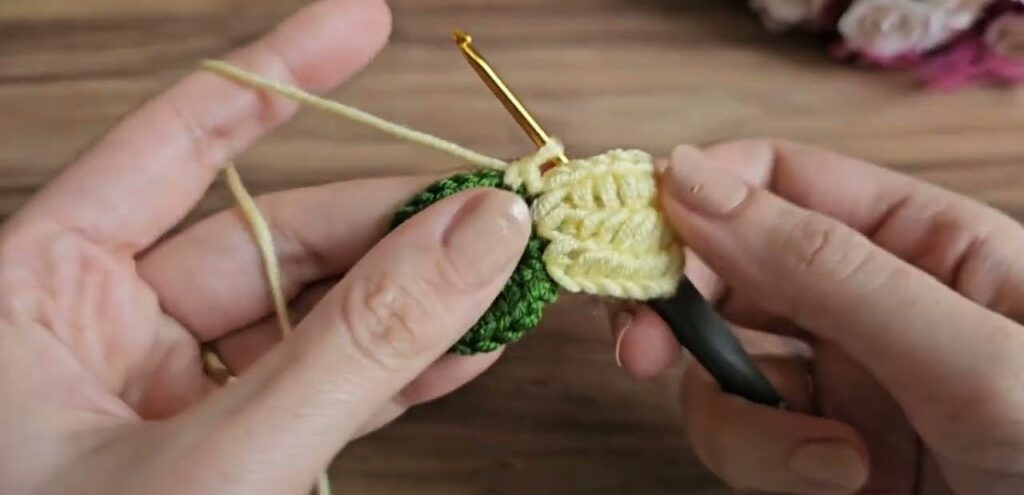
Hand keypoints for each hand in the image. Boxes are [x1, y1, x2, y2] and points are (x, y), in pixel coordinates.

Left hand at [0, 1, 530, 492]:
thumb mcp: (219, 461)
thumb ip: (352, 346)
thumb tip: (472, 235)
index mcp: (41, 297)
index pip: (173, 144)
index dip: (279, 77)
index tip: (364, 24)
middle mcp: (104, 334)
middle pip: (275, 237)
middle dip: (395, 226)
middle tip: (492, 210)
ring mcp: (171, 400)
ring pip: (314, 317)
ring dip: (416, 302)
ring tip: (502, 275)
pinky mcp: (229, 453)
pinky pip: (325, 388)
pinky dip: (399, 372)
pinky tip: (465, 346)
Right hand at [613, 140, 1023, 493]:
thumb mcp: (966, 354)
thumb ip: (826, 268)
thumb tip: (694, 182)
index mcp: (920, 242)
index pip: (780, 181)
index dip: (698, 193)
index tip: (633, 232)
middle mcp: (866, 303)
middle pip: (728, 271)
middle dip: (681, 309)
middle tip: (642, 349)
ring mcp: (838, 382)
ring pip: (723, 366)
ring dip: (746, 415)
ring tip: (827, 460)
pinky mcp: (815, 454)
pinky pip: (743, 436)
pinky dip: (768, 462)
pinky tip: (837, 480)